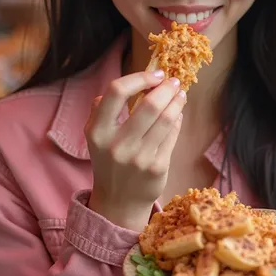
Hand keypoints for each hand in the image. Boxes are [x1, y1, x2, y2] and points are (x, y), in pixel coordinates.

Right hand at [85, 70, 186, 229]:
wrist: (118, 201)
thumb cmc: (109, 159)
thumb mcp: (95, 134)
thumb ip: (103, 108)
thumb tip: (133, 82)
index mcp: (97, 131)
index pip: (116, 92)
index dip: (139, 78)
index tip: (154, 74)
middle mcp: (116, 145)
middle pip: (149, 104)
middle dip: (167, 88)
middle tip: (174, 81)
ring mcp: (139, 158)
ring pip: (167, 119)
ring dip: (177, 101)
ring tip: (180, 94)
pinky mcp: (157, 168)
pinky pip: (173, 134)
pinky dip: (178, 119)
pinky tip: (177, 114)